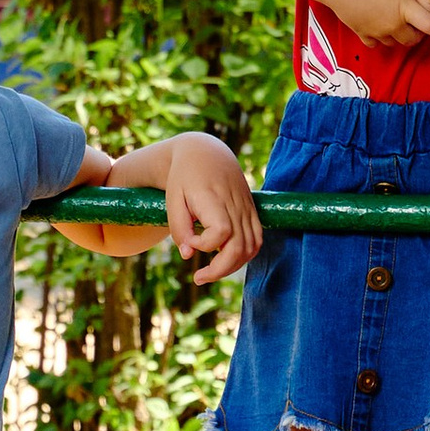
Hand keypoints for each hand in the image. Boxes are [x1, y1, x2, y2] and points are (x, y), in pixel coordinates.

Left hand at [163, 134, 261, 281]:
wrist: (206, 153)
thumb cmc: (184, 177)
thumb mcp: (172, 199)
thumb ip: (179, 228)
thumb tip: (188, 255)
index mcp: (214, 199)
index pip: (221, 232)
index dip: (205, 245)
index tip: (190, 242)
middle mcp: (236, 205)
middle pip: (239, 248)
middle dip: (220, 270)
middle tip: (198, 277)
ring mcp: (247, 210)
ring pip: (251, 248)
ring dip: (232, 267)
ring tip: (211, 271)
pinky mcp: (252, 212)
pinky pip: (256, 241)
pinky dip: (245, 256)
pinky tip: (227, 259)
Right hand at [323, 0, 429, 48]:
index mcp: (403, 7)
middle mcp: (393, 23)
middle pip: (413, 39)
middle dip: (418, 34)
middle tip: (418, 25)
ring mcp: (377, 31)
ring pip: (395, 43)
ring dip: (400, 37)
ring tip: (398, 25)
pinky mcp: (363, 34)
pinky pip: (377, 43)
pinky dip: (381, 38)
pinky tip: (380, 28)